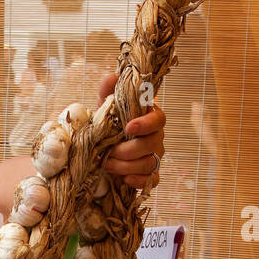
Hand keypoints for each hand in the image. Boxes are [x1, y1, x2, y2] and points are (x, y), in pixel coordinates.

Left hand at [97, 73, 165, 190]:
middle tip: (109, 152)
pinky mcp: (149, 175)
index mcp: (148, 119)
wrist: (99, 151)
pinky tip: (124, 179)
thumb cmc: (107, 127)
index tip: (128, 128)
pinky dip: (138, 181)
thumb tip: (111, 77)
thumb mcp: (103, 109)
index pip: (158, 119)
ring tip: (108, 165)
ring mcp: (154, 157)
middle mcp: (156, 138)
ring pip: (150, 163)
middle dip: (129, 150)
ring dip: (127, 166)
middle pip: (153, 144)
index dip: (146, 124)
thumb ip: (107, 93)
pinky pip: (151, 181)